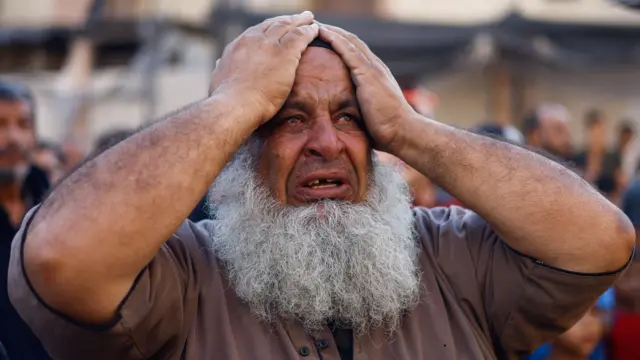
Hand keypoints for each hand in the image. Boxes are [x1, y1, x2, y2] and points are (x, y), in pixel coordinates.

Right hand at [210, 12, 318, 125]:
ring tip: (310, 19)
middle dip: (288, 20)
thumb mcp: (218, 78)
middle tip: (299, 17)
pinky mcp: (285, 54)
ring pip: (289, 26)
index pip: (258, 31)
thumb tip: (218, 63)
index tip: (278, 27)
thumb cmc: (227, 99)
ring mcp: (270, 45)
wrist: (236, 105)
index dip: (270, 27)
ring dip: (301, 21)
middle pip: (275, 24)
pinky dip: (309, 31)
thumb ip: (222, 68)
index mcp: (239, 45)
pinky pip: (300, 36)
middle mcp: (254, 40)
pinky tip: (315, 30)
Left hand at [318, 24, 415, 151]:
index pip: (358, 54)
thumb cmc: (388, 132)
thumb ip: (362, 110)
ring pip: (349, 42)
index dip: (343, 45)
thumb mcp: (372, 116)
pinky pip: (348, 51)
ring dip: (332, 32)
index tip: (328, 40)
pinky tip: (322, 33)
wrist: (402, 133)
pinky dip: (334, 39)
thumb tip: (348, 119)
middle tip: (318, 27)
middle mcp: (376, 68)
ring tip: (316, 25)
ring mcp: (373, 69)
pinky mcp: (367, 74)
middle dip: (336, 34)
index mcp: (378, 77)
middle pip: (353, 43)